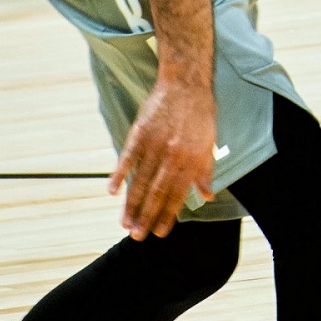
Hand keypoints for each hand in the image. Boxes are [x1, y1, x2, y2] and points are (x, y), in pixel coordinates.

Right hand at [108, 78, 217, 237]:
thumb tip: (207, 196)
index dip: (168, 215)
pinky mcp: (140, 133)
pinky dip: (118, 175)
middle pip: (156, 192)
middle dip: (147, 217)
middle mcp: (172, 156)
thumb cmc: (201, 113)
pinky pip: (127, 158)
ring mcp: (154, 145)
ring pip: (140, 181)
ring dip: (131, 204)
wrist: (186, 83)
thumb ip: (206, 171)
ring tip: (124, 224)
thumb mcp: (210, 143)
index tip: (161, 233)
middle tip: (138, 237)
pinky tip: (111, 191)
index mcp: (191, 160)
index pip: (177, 195)